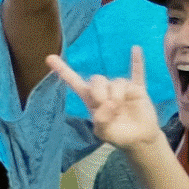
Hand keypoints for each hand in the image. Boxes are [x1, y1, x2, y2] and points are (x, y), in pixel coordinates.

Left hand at [49, 48, 170, 153]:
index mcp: (91, 98)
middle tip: (107, 106)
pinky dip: (136, 62)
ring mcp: (121, 88)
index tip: (49, 57)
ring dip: (117, 95)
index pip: (75, 82)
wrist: (139, 139)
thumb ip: (101, 120)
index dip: (63, 70)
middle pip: (97, 79)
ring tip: (121, 107)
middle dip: (100, 93)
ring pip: (116, 81)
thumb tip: (108, 104)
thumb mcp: (103, 132)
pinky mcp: (138, 89)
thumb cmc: (117, 134)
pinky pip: (137, 73)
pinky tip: (135, 49)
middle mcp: (104, 90)